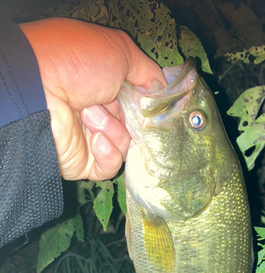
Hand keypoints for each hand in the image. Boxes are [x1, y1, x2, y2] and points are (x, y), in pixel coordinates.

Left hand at [20, 18, 165, 180]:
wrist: (40, 90)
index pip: (137, 104)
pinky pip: (110, 166)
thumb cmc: (76, 62)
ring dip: (113, 130)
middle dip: (131, 118)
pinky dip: (108, 152)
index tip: (157, 107)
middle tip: (119, 106)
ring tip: (91, 114)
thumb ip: (147, 71)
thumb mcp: (120, 52)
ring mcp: (90, 139)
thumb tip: (162, 90)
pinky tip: (95, 138)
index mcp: (105, 87)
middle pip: (135, 128)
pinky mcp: (84, 162)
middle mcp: (98, 113)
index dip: (148, 107)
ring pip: (125, 146)